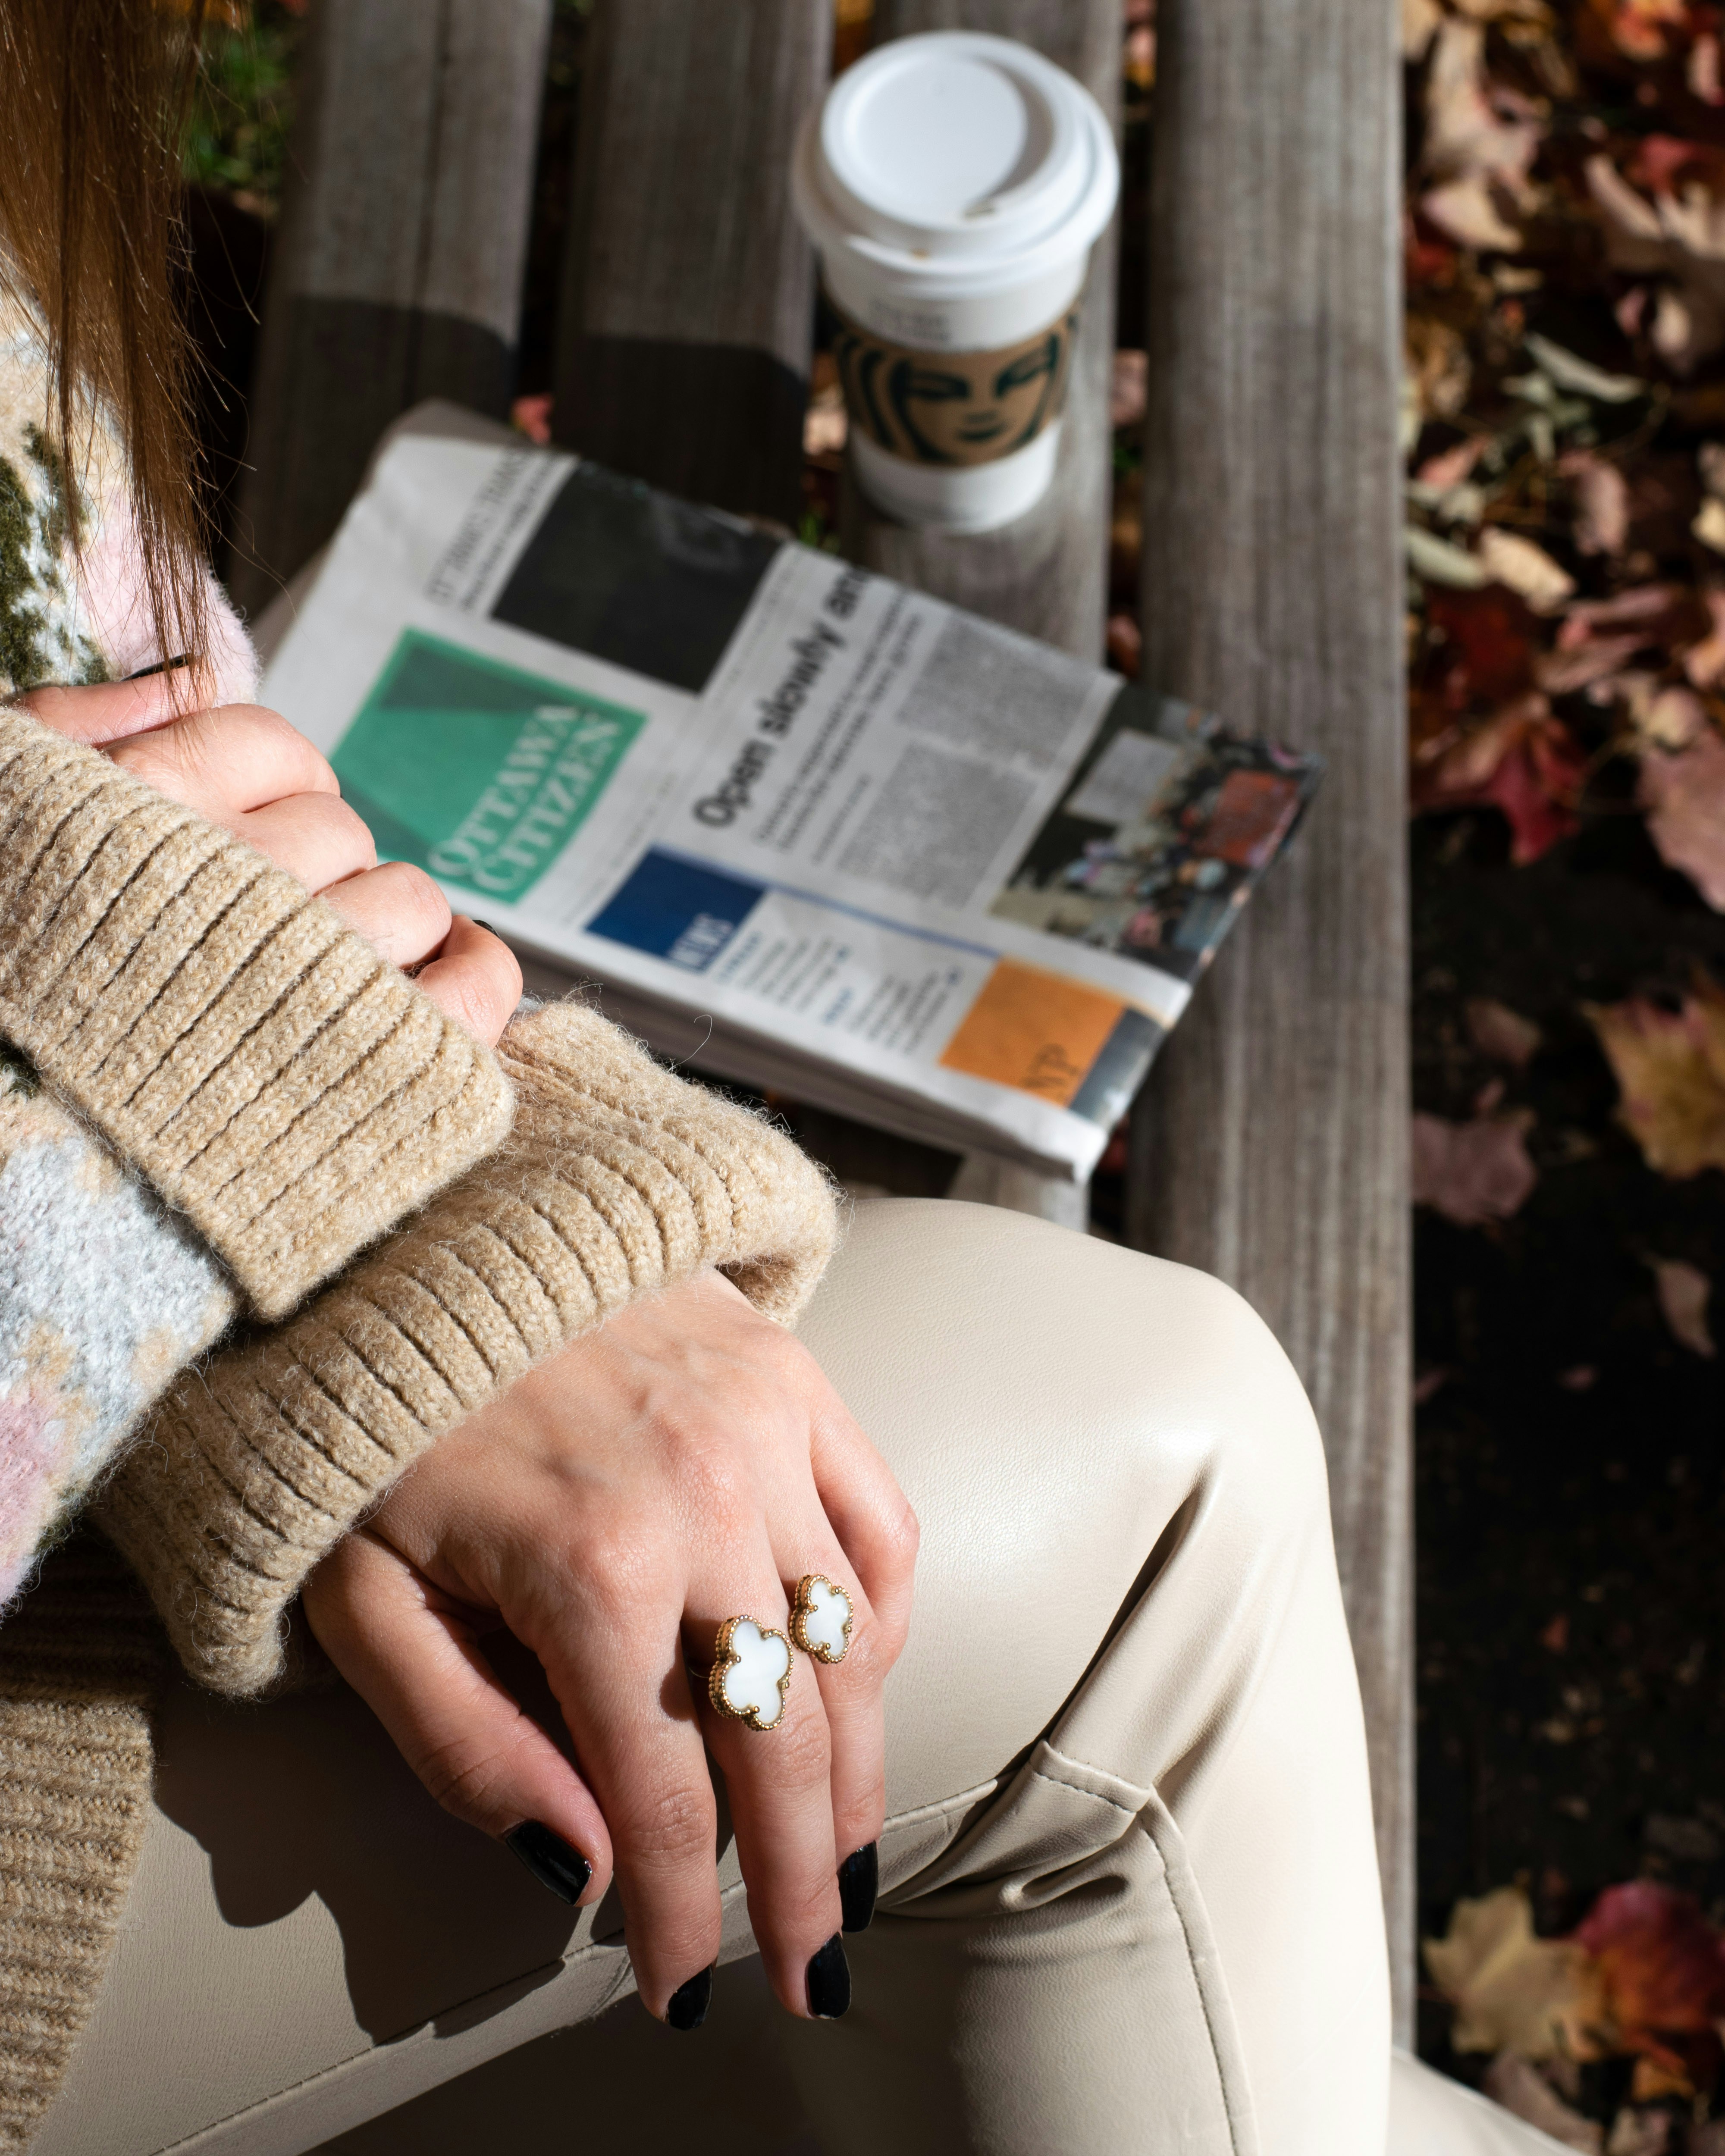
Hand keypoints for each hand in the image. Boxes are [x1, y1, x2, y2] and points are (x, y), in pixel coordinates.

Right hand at [17, 673, 520, 1045]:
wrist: (15, 1148)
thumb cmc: (7, 973)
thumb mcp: (12, 807)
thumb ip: (80, 728)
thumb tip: (192, 678)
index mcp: (152, 807)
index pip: (275, 748)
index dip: (277, 791)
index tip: (254, 838)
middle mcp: (243, 878)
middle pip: (341, 832)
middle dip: (318, 875)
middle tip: (269, 938)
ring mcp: (320, 973)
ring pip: (408, 902)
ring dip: (380, 932)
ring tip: (327, 982)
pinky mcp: (385, 1060)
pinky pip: (478, 988)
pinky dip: (481, 975)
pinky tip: (459, 969)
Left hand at [301, 1269, 918, 2024]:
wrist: (417, 1230)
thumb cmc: (376, 1424)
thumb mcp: (359, 1598)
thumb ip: (462, 1744)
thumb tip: (582, 1867)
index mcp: (587, 1570)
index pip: (666, 1797)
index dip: (681, 1918)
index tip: (680, 1993)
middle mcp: (704, 1501)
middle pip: (784, 1743)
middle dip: (804, 1881)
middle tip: (814, 1968)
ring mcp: (767, 1431)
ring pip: (851, 1651)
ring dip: (858, 1774)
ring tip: (853, 1856)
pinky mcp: (795, 1376)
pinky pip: (882, 1530)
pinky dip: (881, 1624)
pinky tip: (856, 1686)